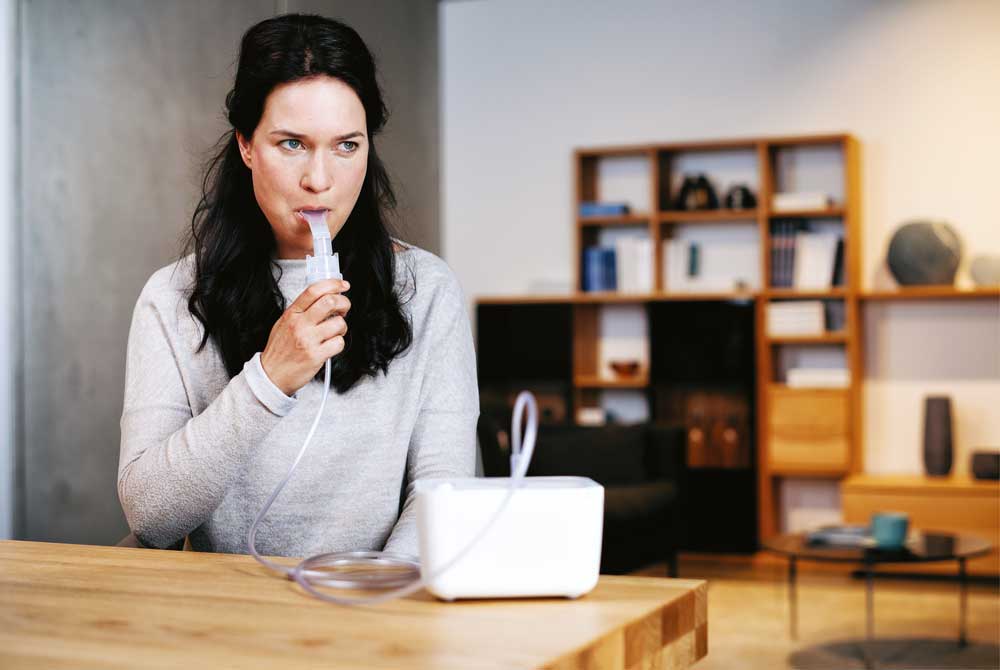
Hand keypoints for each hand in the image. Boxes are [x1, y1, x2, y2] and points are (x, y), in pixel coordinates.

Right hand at [259, 278, 350, 395]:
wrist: (271, 375)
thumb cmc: (279, 350)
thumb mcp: (284, 324)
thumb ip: (301, 311)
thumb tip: (324, 297)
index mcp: (292, 314)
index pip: (314, 290)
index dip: (333, 284)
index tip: (343, 285)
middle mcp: (300, 325)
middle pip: (330, 302)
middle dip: (343, 303)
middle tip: (344, 308)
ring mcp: (308, 340)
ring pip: (339, 323)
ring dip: (342, 327)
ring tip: (334, 332)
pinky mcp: (316, 356)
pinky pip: (339, 343)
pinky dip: (338, 343)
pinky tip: (330, 345)